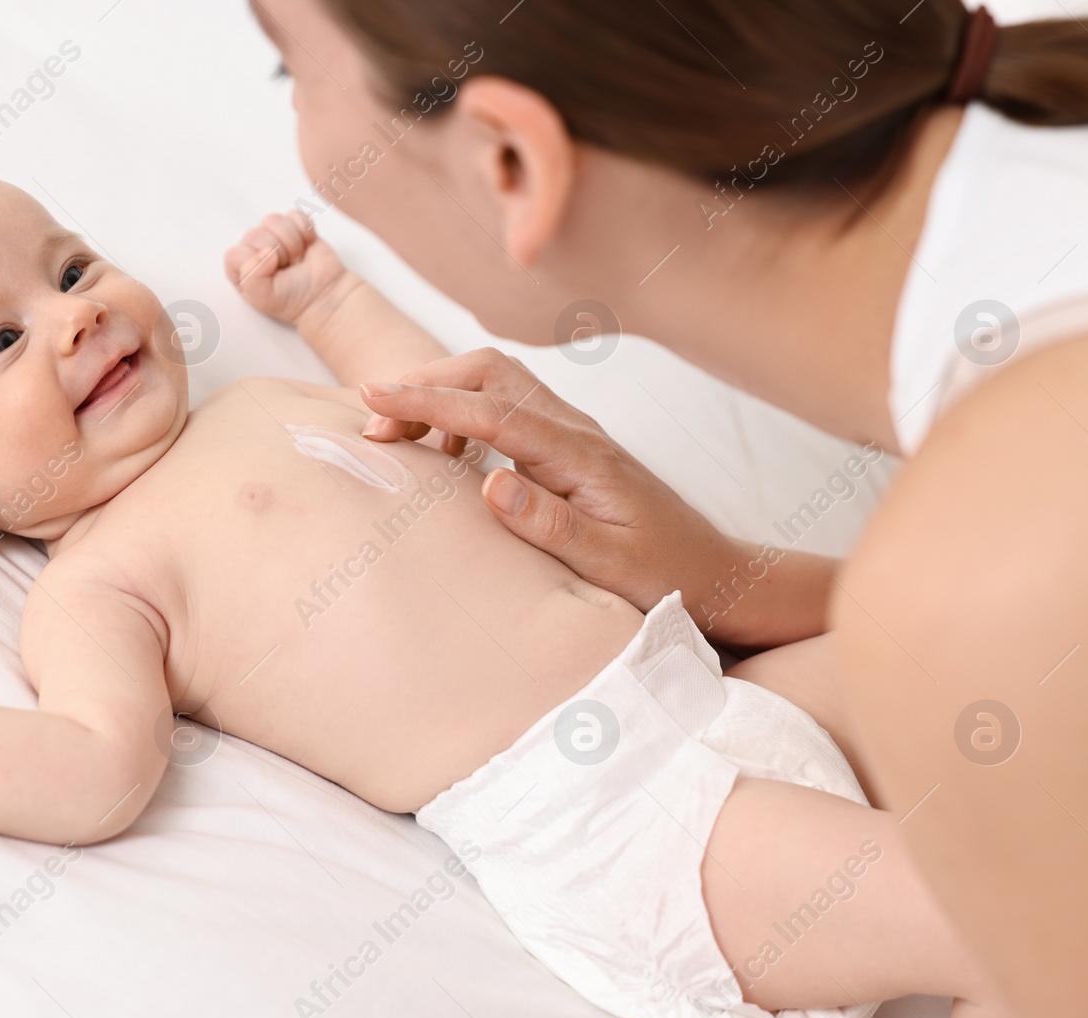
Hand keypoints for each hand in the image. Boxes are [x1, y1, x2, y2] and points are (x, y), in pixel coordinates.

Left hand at [224, 210, 348, 325]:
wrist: (324, 296)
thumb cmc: (292, 300)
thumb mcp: (264, 299)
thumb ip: (252, 278)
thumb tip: (265, 252)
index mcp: (240, 268)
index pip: (235, 254)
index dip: (255, 262)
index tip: (272, 274)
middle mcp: (254, 249)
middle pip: (256, 234)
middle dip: (278, 254)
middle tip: (288, 269)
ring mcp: (274, 236)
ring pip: (274, 221)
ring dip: (292, 242)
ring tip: (297, 259)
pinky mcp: (294, 227)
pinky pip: (295, 215)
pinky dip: (305, 231)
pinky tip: (307, 247)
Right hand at [356, 348, 748, 617]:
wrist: (715, 571)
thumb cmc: (665, 574)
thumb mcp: (607, 563)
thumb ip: (549, 523)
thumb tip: (490, 481)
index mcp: (579, 456)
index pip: (490, 411)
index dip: (428, 400)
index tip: (372, 397)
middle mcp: (575, 431)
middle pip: (489, 373)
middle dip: (425, 384)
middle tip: (373, 423)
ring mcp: (572, 433)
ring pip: (497, 383)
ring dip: (442, 393)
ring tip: (396, 434)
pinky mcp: (567, 446)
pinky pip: (506, 407)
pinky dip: (462, 415)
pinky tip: (445, 457)